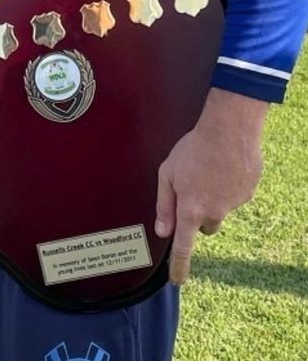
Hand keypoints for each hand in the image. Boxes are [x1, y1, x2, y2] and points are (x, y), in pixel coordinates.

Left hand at [155, 89, 265, 284]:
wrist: (229, 130)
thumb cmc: (193, 149)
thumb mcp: (167, 172)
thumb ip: (164, 204)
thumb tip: (162, 231)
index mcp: (190, 210)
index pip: (183, 247)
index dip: (179, 266)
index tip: (176, 280)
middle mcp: (213, 213)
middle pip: (205, 227)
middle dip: (198, 216)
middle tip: (193, 189)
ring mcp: (233, 204)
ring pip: (221, 209)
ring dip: (214, 198)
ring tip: (209, 169)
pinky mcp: (248, 193)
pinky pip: (235, 194)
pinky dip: (229, 185)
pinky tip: (224, 164)